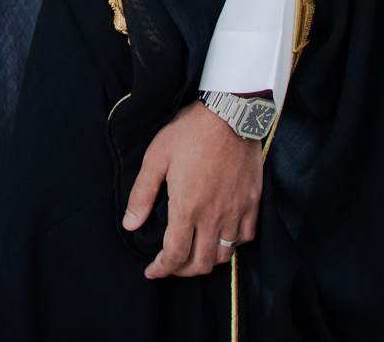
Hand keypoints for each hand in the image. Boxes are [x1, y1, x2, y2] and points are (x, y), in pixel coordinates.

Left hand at [121, 101, 262, 279]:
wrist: (230, 113)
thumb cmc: (190, 132)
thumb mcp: (156, 158)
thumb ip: (142, 194)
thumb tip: (130, 224)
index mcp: (187, 207)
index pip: (175, 255)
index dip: (162, 269)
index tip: (152, 271)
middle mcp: (214, 216)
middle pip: (201, 263)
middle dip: (182, 271)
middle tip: (170, 265)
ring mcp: (237, 211)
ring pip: (224, 255)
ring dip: (206, 261)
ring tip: (193, 254)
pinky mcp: (252, 202)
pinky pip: (245, 237)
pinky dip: (232, 245)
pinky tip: (220, 236)